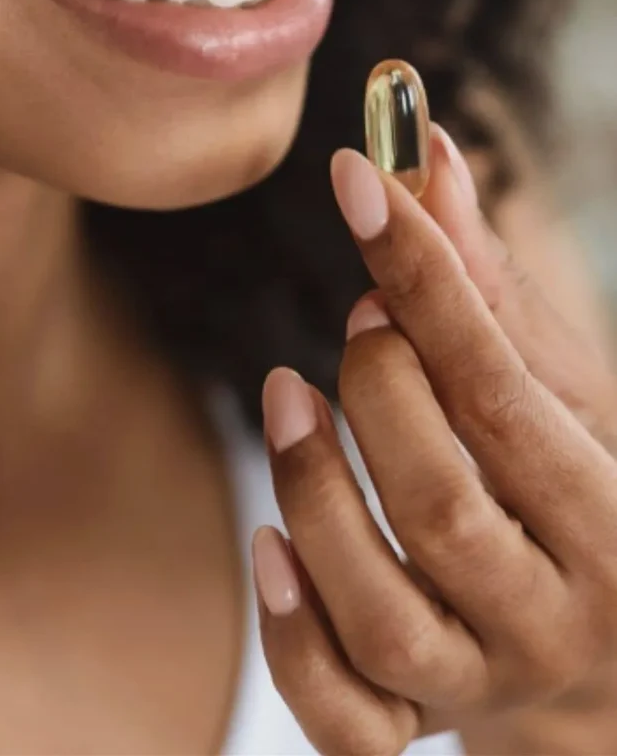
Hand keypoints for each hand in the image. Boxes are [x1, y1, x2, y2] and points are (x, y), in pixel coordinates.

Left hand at [251, 127, 616, 755]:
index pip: (498, 386)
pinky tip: (267, 545)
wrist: (593, 628)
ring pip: (382, 612)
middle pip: (441, 503)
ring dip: (314, 489)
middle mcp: (554, 613)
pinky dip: (292, 635)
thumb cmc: (563, 481)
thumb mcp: (551, 384)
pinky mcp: (417, 724)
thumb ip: (483, 280)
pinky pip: (345, 717)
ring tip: (287, 390)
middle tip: (357, 320)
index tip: (357, 176)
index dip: (421, 271)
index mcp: (608, 514)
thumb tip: (428, 150)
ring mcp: (483, 680)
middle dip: (377, 388)